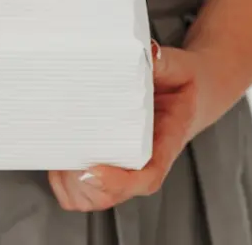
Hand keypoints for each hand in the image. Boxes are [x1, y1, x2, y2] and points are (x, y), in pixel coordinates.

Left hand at [48, 41, 210, 211]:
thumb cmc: (184, 82)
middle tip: (62, 150)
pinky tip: (57, 158)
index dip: (118, 181)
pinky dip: (65, 183)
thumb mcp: (180, 67)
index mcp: (166, 141)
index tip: (92, 170)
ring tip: (57, 151)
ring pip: (95, 197)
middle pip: (113, 195)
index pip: (147, 175)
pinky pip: (84, 190)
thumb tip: (146, 54)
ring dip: (71, 184)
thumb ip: (163, 62)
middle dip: (83, 184)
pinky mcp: (111, 162)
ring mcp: (126, 166)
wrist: (193, 92)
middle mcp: (145, 161)